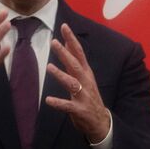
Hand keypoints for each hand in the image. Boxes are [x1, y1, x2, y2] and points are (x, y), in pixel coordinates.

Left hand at [45, 23, 111, 141]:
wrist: (101, 122)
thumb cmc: (89, 97)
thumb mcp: (84, 77)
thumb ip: (75, 62)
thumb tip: (66, 44)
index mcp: (86, 73)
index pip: (79, 53)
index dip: (71, 39)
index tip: (64, 26)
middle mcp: (86, 82)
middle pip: (75, 65)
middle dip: (65, 53)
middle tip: (53, 42)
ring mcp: (84, 96)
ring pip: (72, 83)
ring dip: (61, 75)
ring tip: (49, 67)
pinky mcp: (80, 110)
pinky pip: (68, 106)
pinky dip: (58, 103)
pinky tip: (48, 100)